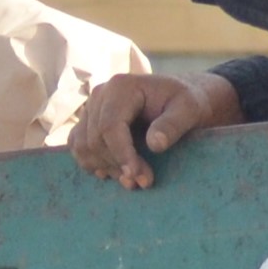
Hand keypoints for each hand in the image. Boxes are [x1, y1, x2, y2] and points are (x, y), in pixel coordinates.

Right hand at [67, 70, 238, 191]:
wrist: (177, 100)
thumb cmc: (184, 103)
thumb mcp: (188, 110)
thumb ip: (173, 124)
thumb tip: (154, 144)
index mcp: (121, 87)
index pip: (109, 126)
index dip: (121, 155)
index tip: (139, 177)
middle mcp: (99, 95)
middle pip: (95, 140)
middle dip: (118, 165)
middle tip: (144, 181)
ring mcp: (90, 110)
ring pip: (84, 147)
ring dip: (106, 168)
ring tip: (133, 179)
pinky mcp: (87, 124)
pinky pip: (79, 148)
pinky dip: (94, 164)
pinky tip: (117, 172)